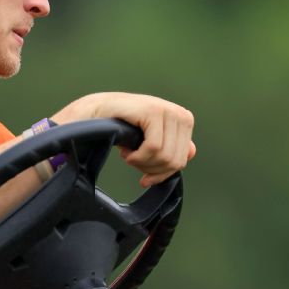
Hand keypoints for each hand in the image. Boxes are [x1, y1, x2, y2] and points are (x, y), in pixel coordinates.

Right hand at [52, 92, 195, 187]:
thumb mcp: (150, 139)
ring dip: (141, 162)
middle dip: (150, 169)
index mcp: (183, 120)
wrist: (97, 110)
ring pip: (164, 156)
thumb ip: (171, 146)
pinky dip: (137, 156)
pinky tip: (126, 150)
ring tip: (128, 154)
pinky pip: (153, 148)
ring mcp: (168, 112)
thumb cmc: (122, 125)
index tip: (144, 178)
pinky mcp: (153, 112)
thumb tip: (191, 153)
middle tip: (133, 162)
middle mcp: (180, 114)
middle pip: (174, 161)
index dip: (161, 174)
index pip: (181, 160)